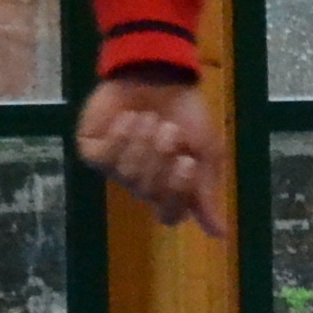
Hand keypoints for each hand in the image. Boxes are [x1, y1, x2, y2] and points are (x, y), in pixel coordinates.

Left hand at [76, 75, 225, 235]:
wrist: (159, 77)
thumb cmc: (186, 114)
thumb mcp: (206, 151)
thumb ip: (206, 190)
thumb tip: (220, 235)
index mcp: (168, 187)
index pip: (170, 213)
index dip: (177, 193)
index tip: (188, 162)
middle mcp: (140, 183)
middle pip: (148, 191)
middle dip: (160, 157)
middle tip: (170, 130)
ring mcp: (114, 169)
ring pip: (126, 174)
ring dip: (142, 143)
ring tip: (150, 118)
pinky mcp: (92, 151)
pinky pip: (104, 158)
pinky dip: (120, 136)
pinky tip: (128, 119)